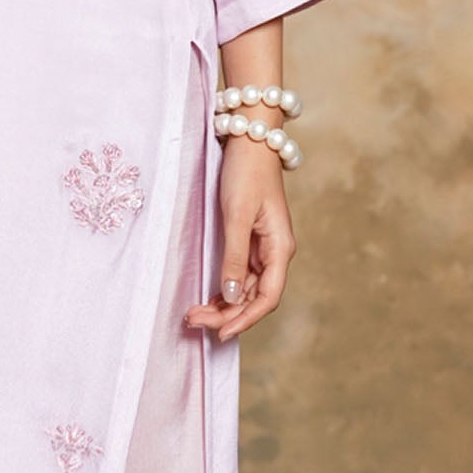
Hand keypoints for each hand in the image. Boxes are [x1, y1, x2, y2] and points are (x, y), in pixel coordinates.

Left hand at [184, 138, 294, 344]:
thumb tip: (231, 296)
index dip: (245, 319)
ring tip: (192, 315)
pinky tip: (206, 299)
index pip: (267, 298)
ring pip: (244, 289)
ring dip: (221, 305)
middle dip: (226, 314)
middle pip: (253, 298)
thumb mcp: (237, 216)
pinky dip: (222, 289)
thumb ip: (234, 257)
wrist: (250, 140)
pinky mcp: (248, 240)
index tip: (220, 333)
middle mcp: (274, 253)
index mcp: (280, 249)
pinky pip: (238, 275)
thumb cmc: (246, 173)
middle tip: (193, 321)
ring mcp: (262, 248)